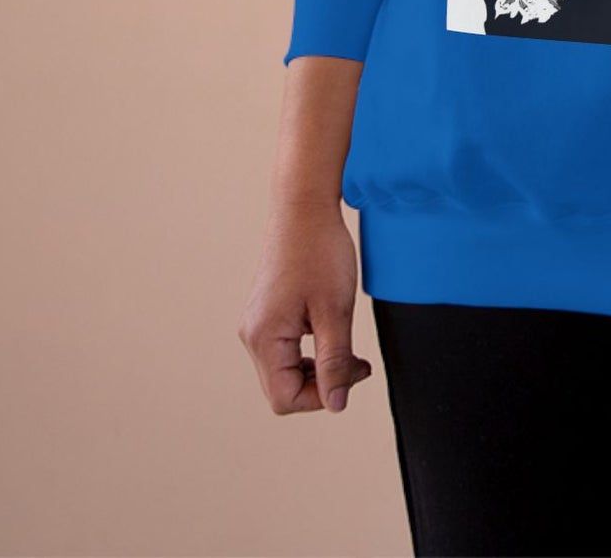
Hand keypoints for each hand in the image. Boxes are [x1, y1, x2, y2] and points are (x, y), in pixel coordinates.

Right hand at [238, 197, 373, 414]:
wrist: (304, 206)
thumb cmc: (320, 251)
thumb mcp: (335, 310)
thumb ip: (334, 361)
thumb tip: (335, 404)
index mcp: (263, 338)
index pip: (285, 399)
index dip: (322, 396)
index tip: (353, 372)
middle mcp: (252, 335)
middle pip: (283, 387)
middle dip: (323, 381)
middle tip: (358, 362)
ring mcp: (257, 322)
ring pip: (285, 368)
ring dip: (318, 365)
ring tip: (347, 344)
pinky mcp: (267, 311)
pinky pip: (285, 347)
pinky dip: (310, 349)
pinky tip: (330, 328)